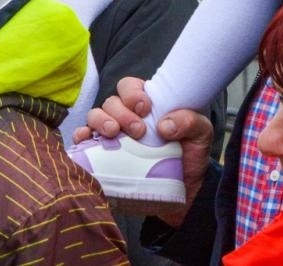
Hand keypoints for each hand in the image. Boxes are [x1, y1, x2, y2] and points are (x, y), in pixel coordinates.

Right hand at [74, 77, 212, 224]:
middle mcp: (126, 117)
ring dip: (101, 121)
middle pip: (111, 102)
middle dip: (121, 112)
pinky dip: (81, 137)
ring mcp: (113, 137)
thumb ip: (190, 122)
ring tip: (113, 133)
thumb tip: (165, 125)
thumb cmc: (191, 158)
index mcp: (147, 106)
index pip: (130, 87)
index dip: (132, 93)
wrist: (185, 195)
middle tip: (138, 130)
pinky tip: (86, 140)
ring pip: (95, 117)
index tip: (144, 108)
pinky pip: (84, 142)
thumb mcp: (201, 135)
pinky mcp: (104, 158)